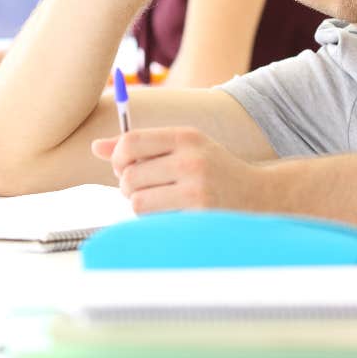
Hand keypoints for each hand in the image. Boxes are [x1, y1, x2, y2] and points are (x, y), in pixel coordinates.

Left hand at [91, 127, 267, 212]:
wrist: (260, 196)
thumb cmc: (216, 170)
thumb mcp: (186, 148)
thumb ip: (143, 146)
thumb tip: (95, 147)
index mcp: (186, 136)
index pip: (131, 141)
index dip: (117, 156)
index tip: (124, 165)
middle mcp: (191, 159)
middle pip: (128, 175)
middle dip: (128, 185)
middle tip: (146, 187)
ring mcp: (195, 189)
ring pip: (136, 201)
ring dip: (141, 204)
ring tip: (161, 201)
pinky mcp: (197, 216)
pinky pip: (153, 221)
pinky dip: (155, 220)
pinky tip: (174, 213)